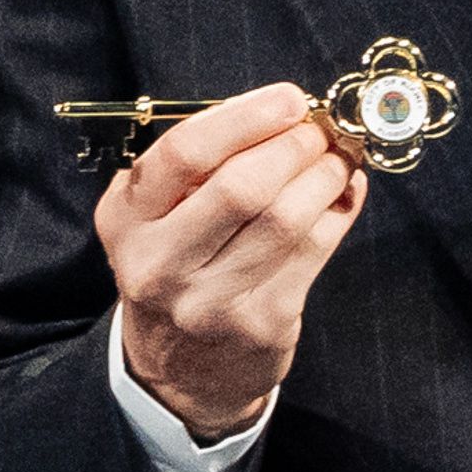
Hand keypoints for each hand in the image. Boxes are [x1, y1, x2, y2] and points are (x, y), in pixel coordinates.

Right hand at [99, 82, 366, 438]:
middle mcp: (160, 263)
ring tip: (339, 155)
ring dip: (326, 174)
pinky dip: (339, 211)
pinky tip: (345, 192)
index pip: (184, 154)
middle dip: (294, 145)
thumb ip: (201, 167)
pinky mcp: (260, 324)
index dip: (244, 118)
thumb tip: (284, 116)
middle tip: (321, 128)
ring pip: (285, 219)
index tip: (289, 99)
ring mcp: (210, 301)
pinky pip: (313, 251)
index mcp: (127, 221)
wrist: (177, 372)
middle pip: (242, 186)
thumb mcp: (156, 218)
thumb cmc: (176, 269)